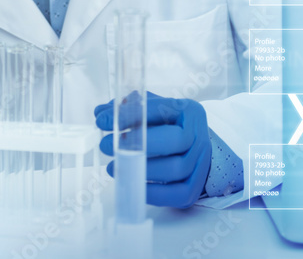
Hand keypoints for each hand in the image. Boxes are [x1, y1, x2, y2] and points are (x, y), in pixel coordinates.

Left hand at [95, 92, 211, 208]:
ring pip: (175, 169)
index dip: (131, 115)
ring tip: (114, 166)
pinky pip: (177, 194)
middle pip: (175, 140)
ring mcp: (200, 164)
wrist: (194, 151)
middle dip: (138, 144)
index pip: (161, 109)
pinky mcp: (194, 189)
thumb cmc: (168, 128)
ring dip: (141, 169)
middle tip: (106, 145)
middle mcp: (199, 137)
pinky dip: (152, 192)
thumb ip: (129, 109)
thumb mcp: (153, 111)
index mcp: (189, 112)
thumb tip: (101, 112)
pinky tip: (131, 182)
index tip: (102, 120)